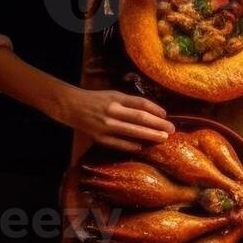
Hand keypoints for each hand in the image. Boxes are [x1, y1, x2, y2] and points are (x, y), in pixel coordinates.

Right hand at [53, 87, 173, 151]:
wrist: (70, 106)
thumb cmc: (97, 100)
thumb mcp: (114, 95)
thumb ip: (132, 103)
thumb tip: (155, 113)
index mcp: (116, 98)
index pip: (141, 104)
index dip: (156, 110)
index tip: (166, 115)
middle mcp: (112, 111)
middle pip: (140, 118)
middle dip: (158, 124)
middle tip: (172, 129)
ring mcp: (105, 125)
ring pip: (132, 131)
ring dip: (150, 135)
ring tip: (163, 138)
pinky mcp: (98, 137)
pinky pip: (118, 143)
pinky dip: (131, 145)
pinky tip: (142, 146)